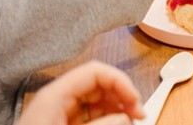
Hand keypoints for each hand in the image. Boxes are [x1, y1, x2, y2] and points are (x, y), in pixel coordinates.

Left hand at [18, 61, 143, 124]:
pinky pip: (88, 117)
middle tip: (138, 115)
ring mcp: (58, 114)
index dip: (120, 82)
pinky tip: (115, 124)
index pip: (95, 71)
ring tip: (129, 122)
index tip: (136, 102)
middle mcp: (57, 99)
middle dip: (121, 97)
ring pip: (96, 102)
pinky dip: (105, 120)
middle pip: (98, 85)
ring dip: (116, 110)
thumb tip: (126, 117)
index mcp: (55, 95)